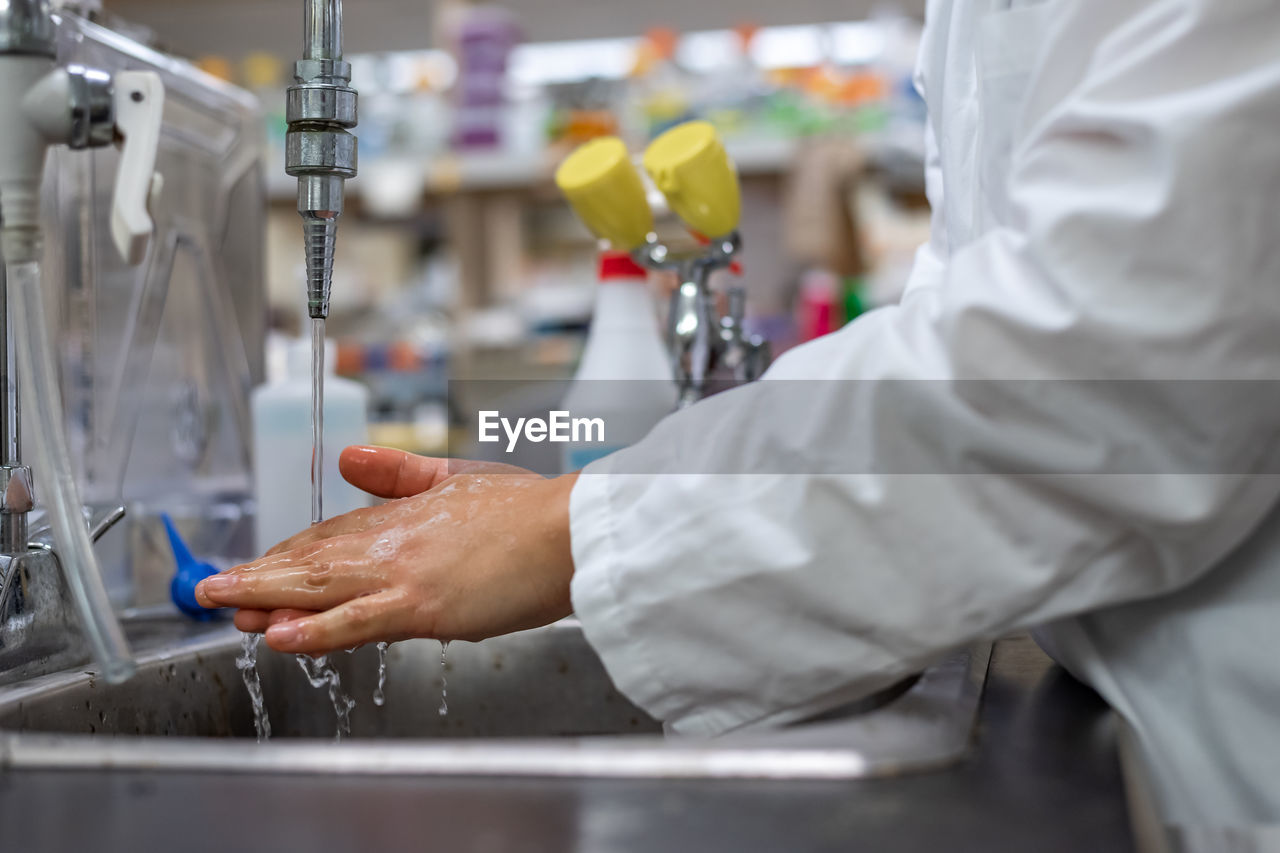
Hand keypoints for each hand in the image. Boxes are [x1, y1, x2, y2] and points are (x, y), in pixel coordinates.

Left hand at [195, 446, 577, 654]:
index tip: (260, 564)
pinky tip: (277, 634)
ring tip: (222, 607)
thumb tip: (348, 460)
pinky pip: (357, 622)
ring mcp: (405, 575)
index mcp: (405, 515)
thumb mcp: (460, 477)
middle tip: (212, 589)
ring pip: (320, 588)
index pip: (332, 536)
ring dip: (265, 597)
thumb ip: (401, 472)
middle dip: (259, 575)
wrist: (573, 530)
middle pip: (313, 560)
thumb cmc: (531, 510)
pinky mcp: (423, 606)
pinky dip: (315, 630)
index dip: (290, 552)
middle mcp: (395, 543)